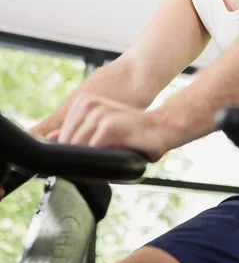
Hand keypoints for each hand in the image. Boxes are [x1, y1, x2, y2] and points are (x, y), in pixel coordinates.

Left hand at [50, 93, 166, 161]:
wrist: (162, 127)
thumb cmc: (132, 133)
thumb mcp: (102, 128)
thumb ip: (78, 131)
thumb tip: (53, 139)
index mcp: (85, 101)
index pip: (61, 135)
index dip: (69, 151)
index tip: (85, 157)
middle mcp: (89, 104)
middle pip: (67, 143)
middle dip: (77, 157)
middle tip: (99, 161)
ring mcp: (98, 114)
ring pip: (77, 147)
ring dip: (89, 159)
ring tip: (108, 157)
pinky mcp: (108, 126)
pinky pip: (91, 150)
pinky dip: (98, 160)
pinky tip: (112, 157)